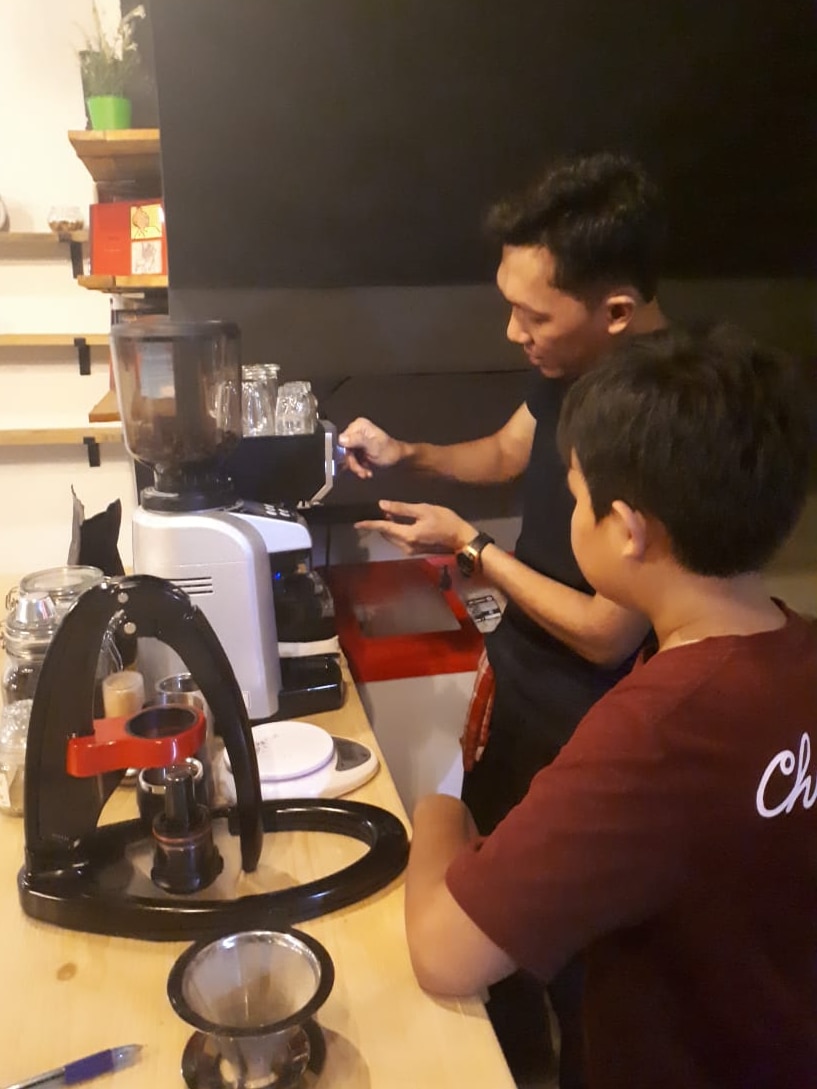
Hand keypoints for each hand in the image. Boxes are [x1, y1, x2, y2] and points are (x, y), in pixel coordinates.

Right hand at [338, 417, 406, 478]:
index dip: (346, 455)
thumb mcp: (374, 447)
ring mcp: (357, 439)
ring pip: (348, 456)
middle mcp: (356, 430)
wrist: (398, 459)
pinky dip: (358, 466)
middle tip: (362, 472)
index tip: (354, 465)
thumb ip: (358, 441)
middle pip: (345, 450)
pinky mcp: (358, 448)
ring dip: (357, 467)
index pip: (342, 441)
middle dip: (353, 463)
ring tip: (366, 473)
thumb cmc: (389, 452)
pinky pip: (353, 458)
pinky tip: (366, 471)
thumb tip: (341, 439)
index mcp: (359, 426)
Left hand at [355, 500, 475, 555]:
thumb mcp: (424, 510)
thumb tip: (382, 505)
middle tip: (379, 510)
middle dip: (380, 524)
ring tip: (390, 514)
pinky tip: (400, 522)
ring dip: (389, 528)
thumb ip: (402, 509)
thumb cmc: (445, 521)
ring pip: (393, 538)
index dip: (369, 524)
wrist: (462, 540)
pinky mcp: (416, 551)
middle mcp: (405, 546)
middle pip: (386, 534)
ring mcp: (411, 550)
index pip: (383, 528)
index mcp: (406, 535)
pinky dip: (397, 532)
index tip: (356, 524)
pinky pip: (400, 540)